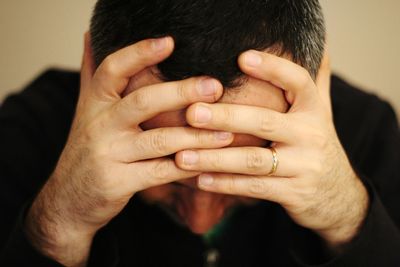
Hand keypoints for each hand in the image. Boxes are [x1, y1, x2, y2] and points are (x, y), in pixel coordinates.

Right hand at [25, 34, 232, 265]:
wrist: (68, 199)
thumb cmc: (86, 150)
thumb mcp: (84, 110)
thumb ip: (92, 75)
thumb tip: (90, 36)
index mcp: (94, 103)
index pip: (113, 70)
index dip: (139, 53)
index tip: (170, 42)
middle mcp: (99, 126)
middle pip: (142, 101)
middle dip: (181, 92)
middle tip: (214, 86)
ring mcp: (108, 155)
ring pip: (158, 141)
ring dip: (196, 136)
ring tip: (227, 132)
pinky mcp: (118, 183)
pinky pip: (160, 173)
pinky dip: (187, 167)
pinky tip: (210, 163)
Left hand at [175, 49, 368, 248]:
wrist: (338, 196)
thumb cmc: (317, 145)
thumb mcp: (323, 112)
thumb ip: (316, 81)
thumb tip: (320, 45)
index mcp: (314, 110)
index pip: (298, 81)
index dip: (272, 68)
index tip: (241, 58)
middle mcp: (311, 135)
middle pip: (265, 121)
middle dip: (226, 117)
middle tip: (192, 113)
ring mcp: (304, 166)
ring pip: (253, 160)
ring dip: (215, 158)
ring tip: (182, 156)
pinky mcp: (294, 193)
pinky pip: (254, 188)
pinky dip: (225, 184)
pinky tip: (200, 180)